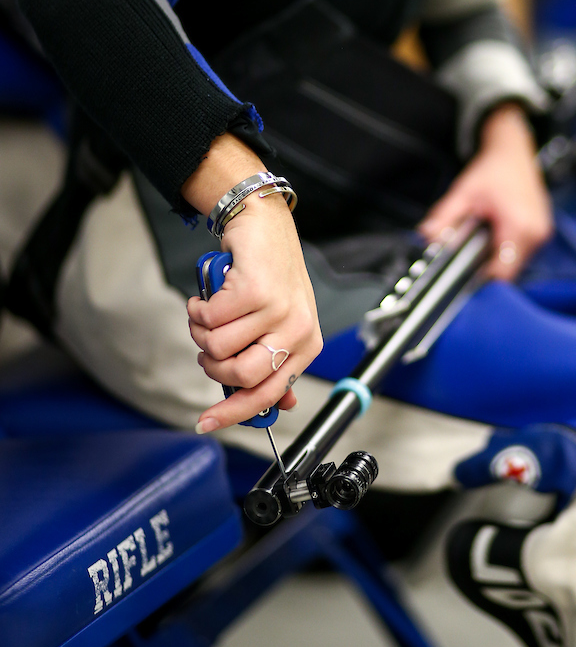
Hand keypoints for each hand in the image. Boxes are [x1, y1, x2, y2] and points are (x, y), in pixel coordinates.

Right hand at [183, 135, 321, 431]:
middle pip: (240, 374)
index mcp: (306, 344)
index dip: (232, 412)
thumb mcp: (281, 321)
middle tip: (206, 343)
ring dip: (201, 331)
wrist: (264, 224)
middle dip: (211, 363)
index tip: (205, 422)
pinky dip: (197, 310)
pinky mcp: (255, 290)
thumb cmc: (270, 273)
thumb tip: (273, 406)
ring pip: (218, 346)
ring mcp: (278, 309)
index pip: (268, 394)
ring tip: (209, 312)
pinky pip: (209, 319)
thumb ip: (275, 361)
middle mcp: (298, 329)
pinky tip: (205, 297)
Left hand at [419, 103, 552, 279]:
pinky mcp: (541, 230)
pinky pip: (522, 252)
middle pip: (509, 270)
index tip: (465, 271)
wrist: (513, 151)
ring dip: (498, 255)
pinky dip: (507, 246)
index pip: (502, 271)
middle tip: (471, 245)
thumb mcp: (463, 191)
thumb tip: (427, 235)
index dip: (481, 276)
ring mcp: (541, 232)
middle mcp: (535, 232)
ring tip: (484, 233)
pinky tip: (495, 229)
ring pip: (516, 262)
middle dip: (488, 263)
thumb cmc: (493, 168)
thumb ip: (445, 216)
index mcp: (519, 225)